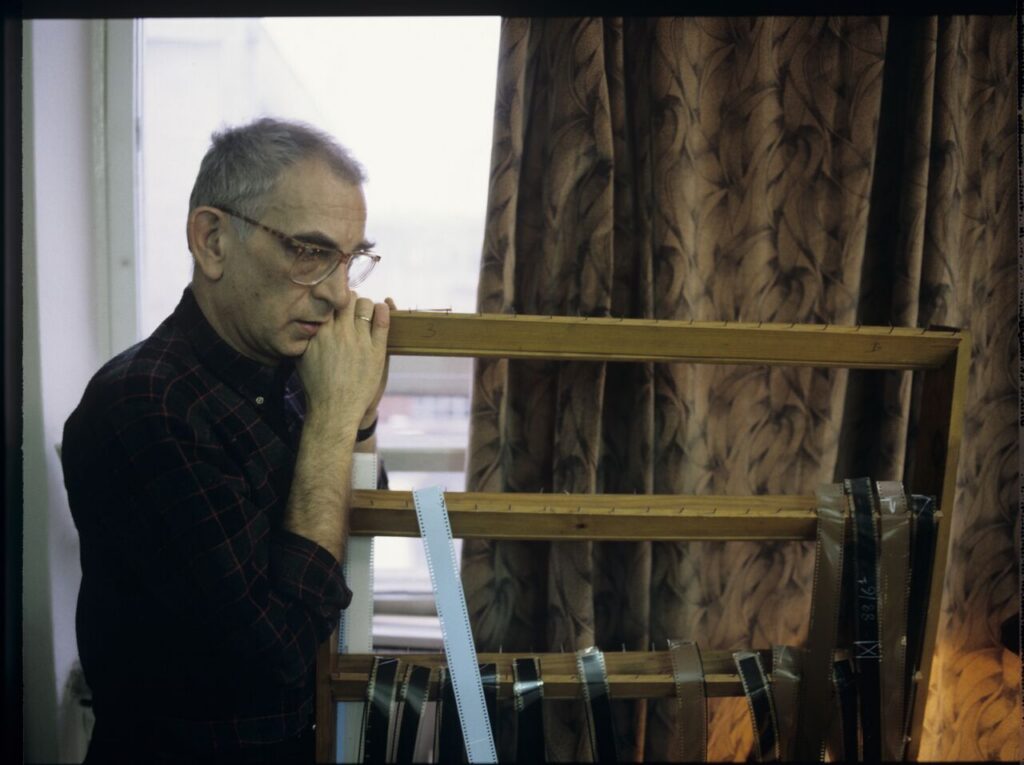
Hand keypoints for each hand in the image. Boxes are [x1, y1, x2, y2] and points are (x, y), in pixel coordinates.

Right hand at [297, 292, 390, 428]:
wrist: (334, 409)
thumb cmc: (316, 386)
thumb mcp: (301, 357)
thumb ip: (304, 336)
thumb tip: (304, 318)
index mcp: (320, 332)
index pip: (329, 302)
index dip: (333, 299)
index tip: (336, 302)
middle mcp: (340, 332)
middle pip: (348, 299)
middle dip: (350, 300)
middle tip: (351, 307)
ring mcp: (360, 341)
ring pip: (366, 306)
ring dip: (366, 305)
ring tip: (365, 312)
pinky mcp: (376, 351)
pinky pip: (383, 321)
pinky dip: (383, 311)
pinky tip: (382, 310)